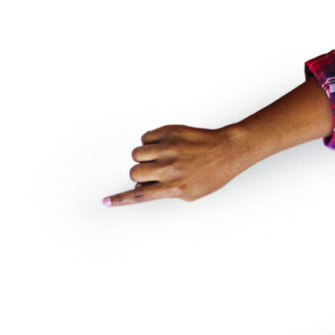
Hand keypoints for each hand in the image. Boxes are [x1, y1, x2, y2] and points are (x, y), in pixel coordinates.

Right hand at [103, 122, 260, 207]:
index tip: (105, 201)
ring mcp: (169, 148)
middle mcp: (169, 168)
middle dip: (141, 174)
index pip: (140, 195)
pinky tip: (164, 146)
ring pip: (137, 153)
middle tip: (155, 172)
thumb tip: (141, 187)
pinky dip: (150, 142)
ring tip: (160, 157)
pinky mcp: (170, 132)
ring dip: (143, 157)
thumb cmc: (212, 173)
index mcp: (174, 186)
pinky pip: (146, 137)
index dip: (120, 199)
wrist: (229, 149)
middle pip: (134, 172)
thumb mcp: (190, 193)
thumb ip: (164, 192)